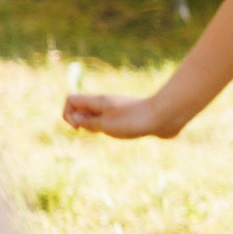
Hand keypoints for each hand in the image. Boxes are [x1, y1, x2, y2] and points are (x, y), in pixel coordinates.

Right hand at [62, 91, 181, 139]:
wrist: (165, 116)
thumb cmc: (133, 120)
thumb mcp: (105, 125)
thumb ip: (87, 122)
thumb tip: (75, 119)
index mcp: (98, 101)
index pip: (71, 100)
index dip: (68, 114)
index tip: (78, 127)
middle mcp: (106, 102)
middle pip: (83, 107)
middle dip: (81, 120)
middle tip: (94, 130)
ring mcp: (118, 108)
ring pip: (97, 114)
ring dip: (95, 125)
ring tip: (108, 132)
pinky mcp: (130, 115)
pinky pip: (112, 119)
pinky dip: (110, 127)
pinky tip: (122, 133)